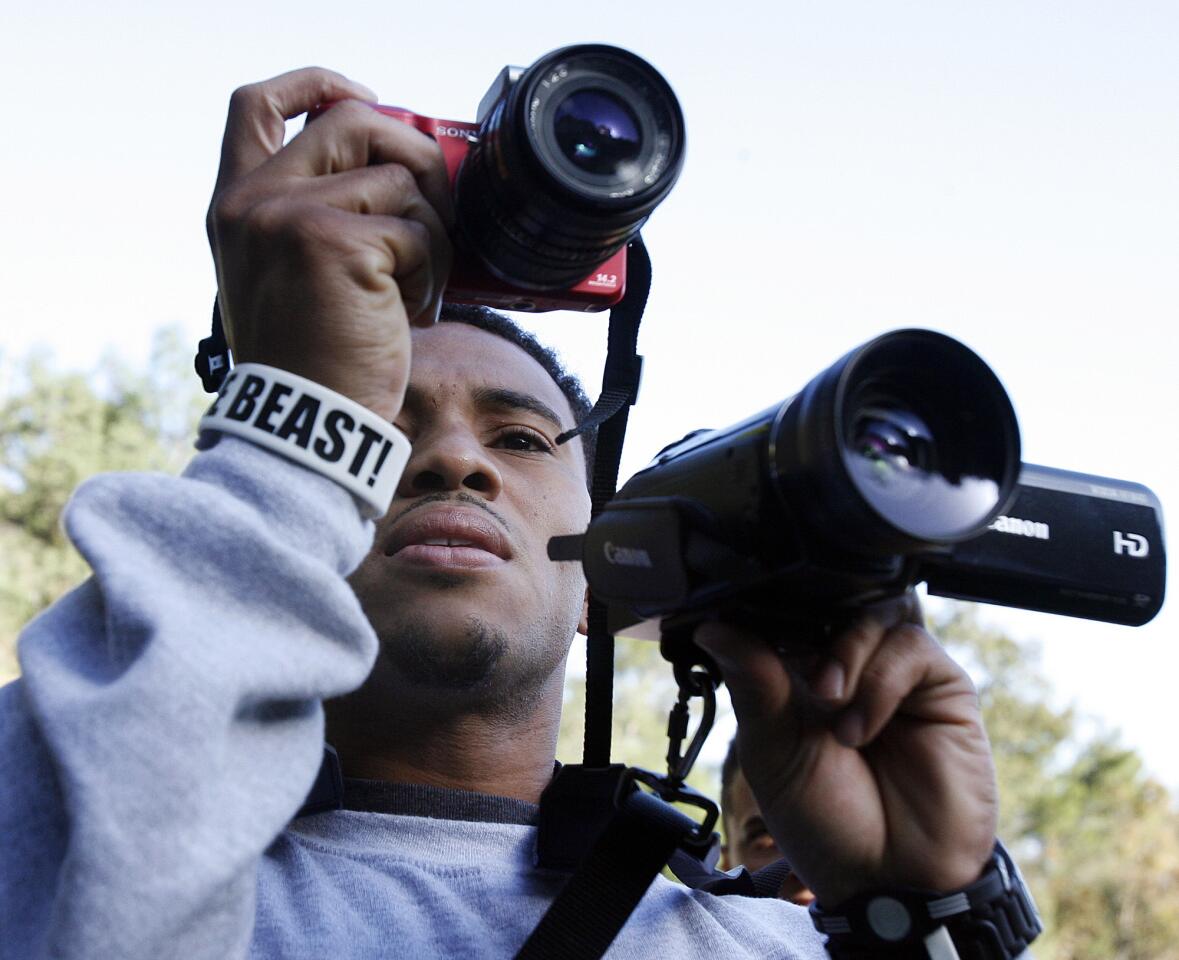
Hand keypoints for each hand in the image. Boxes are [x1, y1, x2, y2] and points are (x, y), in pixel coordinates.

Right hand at [206, 68, 453, 420]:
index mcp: (236, 204)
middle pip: (350, 121)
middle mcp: (254, 200)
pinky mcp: (339, 243)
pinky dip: (434, 271)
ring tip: (416, 290)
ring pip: (399, 180)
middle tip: (435, 208)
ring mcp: (291, 216)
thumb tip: (403, 171)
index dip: (316, 85)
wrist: (307, 425)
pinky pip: (420, 230)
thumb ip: (322, 214)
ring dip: (431, 235)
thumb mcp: (297, 276)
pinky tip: (413, 312)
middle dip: (412, 155)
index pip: (257, 104)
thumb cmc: (315, 359)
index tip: (364, 98)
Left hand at [695, 595, 997, 906]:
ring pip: (875, 611)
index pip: (788, 613)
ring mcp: (895, 673)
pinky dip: (880, 681)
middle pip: (835, 599)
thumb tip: (713, 627)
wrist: (890, 879)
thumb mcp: (772, 749)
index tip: (747, 613)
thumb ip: (753, 682)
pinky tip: (860, 727)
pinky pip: (911, 647)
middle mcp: (849, 665)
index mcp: (799, 675)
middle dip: (810, 623)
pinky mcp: (942, 687)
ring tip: (828, 700)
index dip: (770, 608)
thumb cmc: (826, 821)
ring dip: (844, 649)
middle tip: (797, 672)